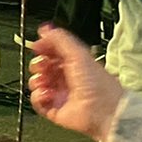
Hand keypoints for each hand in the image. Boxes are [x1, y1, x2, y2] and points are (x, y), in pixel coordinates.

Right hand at [28, 24, 126, 141]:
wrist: (103, 111)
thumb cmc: (97, 83)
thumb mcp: (78, 54)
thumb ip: (60, 39)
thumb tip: (45, 30)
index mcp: (74, 62)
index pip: (53, 51)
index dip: (43, 48)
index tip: (37, 46)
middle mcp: (66, 77)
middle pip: (42, 67)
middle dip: (38, 64)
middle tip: (42, 65)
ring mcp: (60, 94)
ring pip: (38, 83)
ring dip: (37, 80)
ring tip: (44, 82)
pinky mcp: (55, 110)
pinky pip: (38, 101)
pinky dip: (38, 97)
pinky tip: (47, 94)